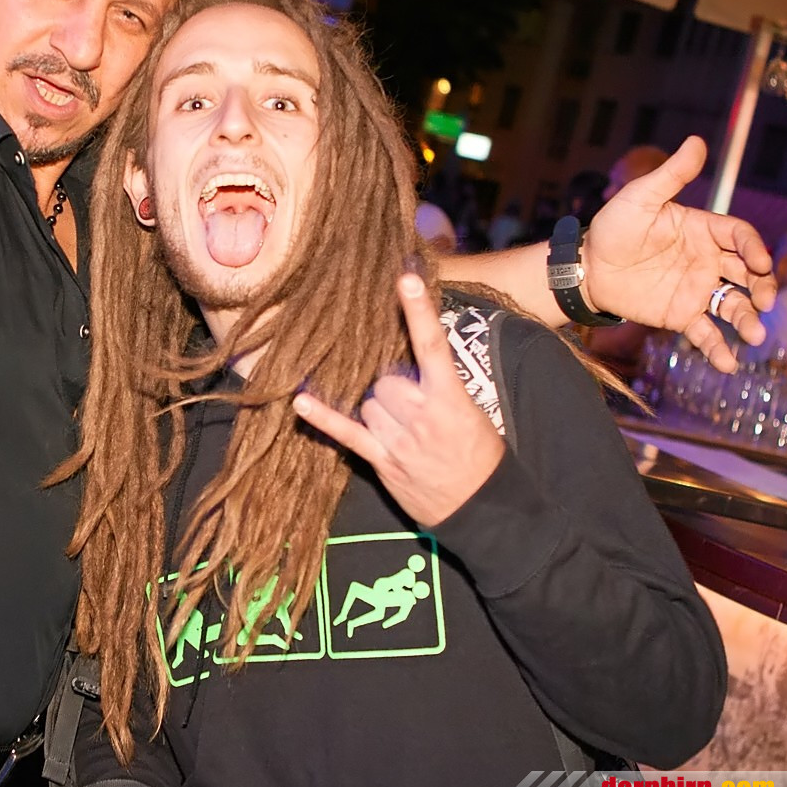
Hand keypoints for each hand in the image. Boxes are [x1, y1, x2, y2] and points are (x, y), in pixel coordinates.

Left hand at [292, 274, 504, 526]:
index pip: (432, 345)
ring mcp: (400, 439)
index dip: (419, 310)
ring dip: (376, 406)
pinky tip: (300, 400)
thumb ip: (440, 384)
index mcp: (451, 397)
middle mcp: (423, 414)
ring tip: (400, 425)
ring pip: (368, 402)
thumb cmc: (480, 454)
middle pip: (385, 377)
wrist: (485, 508)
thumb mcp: (472, 411)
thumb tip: (411, 357)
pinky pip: (347, 433)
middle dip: (391, 382)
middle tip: (408, 401)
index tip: (405, 279)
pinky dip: (323, 417)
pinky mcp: (384, 461)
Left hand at [583, 136, 775, 372]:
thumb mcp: (640, 197)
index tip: (757, 262)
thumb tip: (697, 141)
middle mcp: (707, 260)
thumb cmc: (612, 227)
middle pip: (747, 273)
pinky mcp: (681, 315)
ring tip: (755, 336)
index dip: (753, 248)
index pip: (739, 236)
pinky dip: (719, 348)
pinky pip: (706, 332)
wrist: (586, 267)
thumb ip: (671, 176)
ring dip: (748, 320)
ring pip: (732, 305)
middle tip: (766, 301)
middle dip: (763, 287)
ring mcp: (696, 289)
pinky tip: (729, 364)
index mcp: (703, 230)